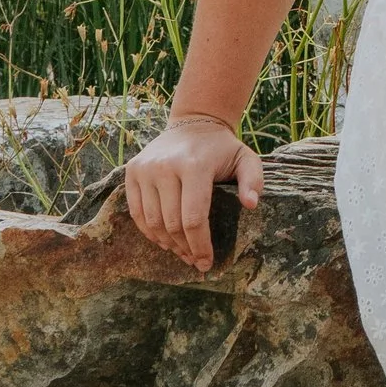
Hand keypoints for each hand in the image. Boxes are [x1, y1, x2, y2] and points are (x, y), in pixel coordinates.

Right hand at [124, 112, 263, 269]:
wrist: (193, 124)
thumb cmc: (221, 148)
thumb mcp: (245, 158)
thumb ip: (253, 180)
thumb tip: (251, 204)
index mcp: (194, 165)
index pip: (193, 218)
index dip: (200, 246)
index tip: (206, 262)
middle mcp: (165, 167)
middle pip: (172, 223)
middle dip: (184, 248)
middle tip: (195, 261)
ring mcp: (145, 169)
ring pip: (152, 221)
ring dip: (167, 243)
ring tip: (181, 252)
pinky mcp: (132, 171)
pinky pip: (136, 212)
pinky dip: (149, 231)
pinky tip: (164, 240)